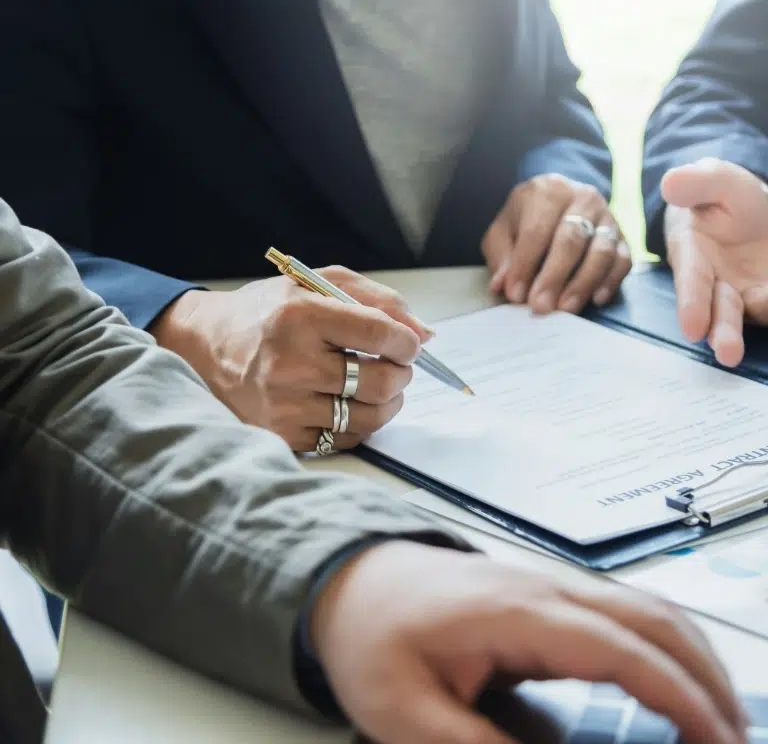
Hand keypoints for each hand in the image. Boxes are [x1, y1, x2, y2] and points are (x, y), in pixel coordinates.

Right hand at [151, 267, 431, 451]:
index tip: (409, 343)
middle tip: (397, 366)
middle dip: (403, 374)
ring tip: (379, 386)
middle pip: (381, 382)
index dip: (408, 341)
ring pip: (368, 417)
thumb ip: (374, 300)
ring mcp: (284, 405)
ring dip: (389, 402)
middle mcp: (290, 363)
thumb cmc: (267, 312)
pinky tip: (349, 404)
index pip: (380, 334)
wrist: (205, 345)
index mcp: (300, 316)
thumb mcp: (315, 283)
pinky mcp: (281, 434)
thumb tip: (424, 333)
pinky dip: (359, 423)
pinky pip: (344, 439)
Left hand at [312, 542, 747, 743]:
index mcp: (517, 613)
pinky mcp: (538, 588)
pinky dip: (659, 640)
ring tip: (717, 715)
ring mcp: (543, 580)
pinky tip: (665, 677)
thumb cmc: (372, 640)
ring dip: (690, 653)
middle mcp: (543, 585)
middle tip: (735, 738)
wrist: (349, 579)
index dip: (680, 697)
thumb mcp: (407, 713)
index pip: (620, 649)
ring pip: (641, 603)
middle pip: (649, 614)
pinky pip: (617, 607)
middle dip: (706, 674)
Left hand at [482, 174, 631, 313]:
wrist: (556, 205)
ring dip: (582, 284)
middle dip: (554, 277)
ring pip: (601, 251)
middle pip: (571, 240)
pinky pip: (623, 261)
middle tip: (541, 306)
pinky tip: (595, 300)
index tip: (515, 294)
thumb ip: (501, 258)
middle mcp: (582, 198)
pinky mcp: (623, 237)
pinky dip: (611, 281)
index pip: (536, 230)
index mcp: (548, 191)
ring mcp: (607, 217)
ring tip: (565, 308)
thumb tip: (501, 285)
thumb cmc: (524, 222)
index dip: (524, 265)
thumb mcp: (502, 233)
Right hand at [662, 158, 767, 366]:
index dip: (692, 304)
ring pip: (746, 316)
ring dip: (747, 330)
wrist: (747, 210)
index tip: (692, 328)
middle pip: (719, 311)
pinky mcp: (764, 298)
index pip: (692, 282)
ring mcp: (744, 294)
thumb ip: (698, 182)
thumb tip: (669, 182)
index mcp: (694, 255)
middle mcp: (716, 282)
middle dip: (724, 332)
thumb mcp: (715, 180)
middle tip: (729, 354)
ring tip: (749, 334)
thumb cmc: (724, 198)